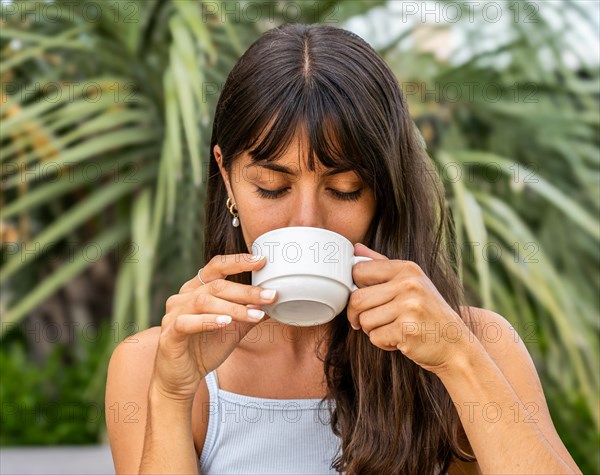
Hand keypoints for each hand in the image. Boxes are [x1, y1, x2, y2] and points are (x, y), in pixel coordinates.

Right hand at [151, 253, 276, 402]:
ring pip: (204, 302)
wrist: (180, 379)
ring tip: (256, 315)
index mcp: (196, 289)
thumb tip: (275, 302)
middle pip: (216, 286)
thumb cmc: (205, 349)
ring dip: (233, 308)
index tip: (262, 261)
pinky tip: (226, 323)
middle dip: (246, 291)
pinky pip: (187, 322)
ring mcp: (174, 314)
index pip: (216, 267)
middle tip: (270, 296)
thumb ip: (250, 313)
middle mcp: (183, 297)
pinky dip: (208, 321)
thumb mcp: (233, 329)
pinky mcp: (169, 334)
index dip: (238, 262)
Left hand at [347, 243, 470, 373]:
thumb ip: (382, 264)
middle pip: (357, 299)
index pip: (359, 271)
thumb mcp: (411, 282)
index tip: (362, 299)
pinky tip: (399, 339)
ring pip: (365, 320)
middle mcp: (409, 284)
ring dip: (371, 330)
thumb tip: (356, 248)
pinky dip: (382, 342)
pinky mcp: (407, 330)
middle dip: (356, 315)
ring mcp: (409, 307)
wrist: (455, 343)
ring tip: (391, 328)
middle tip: (365, 321)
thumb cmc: (427, 312)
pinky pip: (375, 337)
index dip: (354, 288)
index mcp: (407, 269)